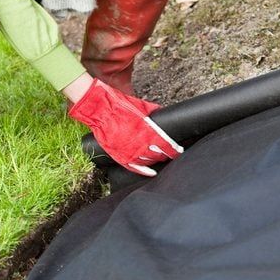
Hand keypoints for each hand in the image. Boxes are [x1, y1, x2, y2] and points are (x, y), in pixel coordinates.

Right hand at [68, 78, 182, 175]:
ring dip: (156, 160)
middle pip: (159, 154)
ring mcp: (130, 152)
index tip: (178, 150)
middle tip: (171, 154)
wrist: (100, 111)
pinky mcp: (120, 156)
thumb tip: (161, 114)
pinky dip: (145, 171)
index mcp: (148, 131)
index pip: (166, 144)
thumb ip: (153, 112)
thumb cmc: (120, 106)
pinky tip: (151, 172)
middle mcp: (141, 144)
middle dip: (166, 154)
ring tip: (161, 158)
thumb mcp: (141, 106)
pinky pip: (135, 168)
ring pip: (149, 161)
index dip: (174, 149)